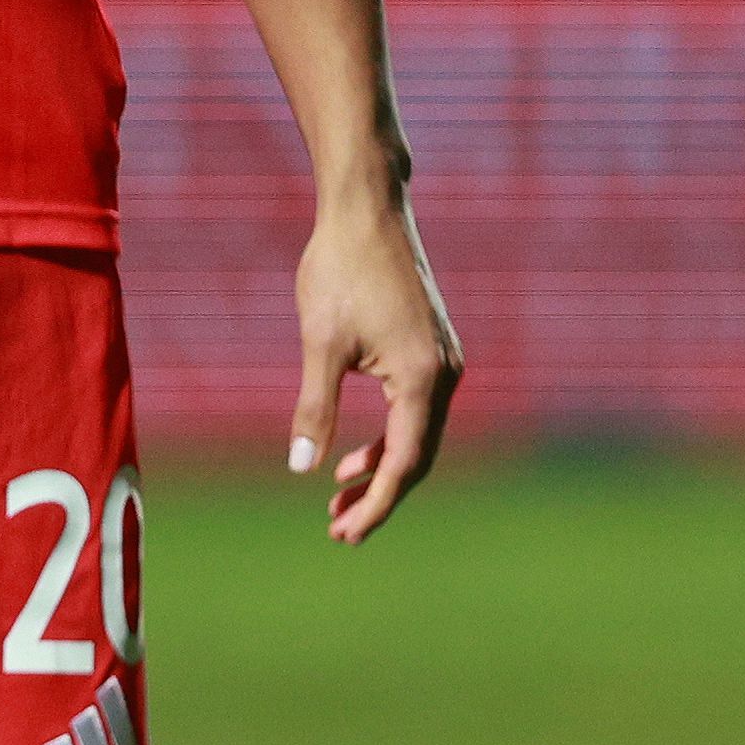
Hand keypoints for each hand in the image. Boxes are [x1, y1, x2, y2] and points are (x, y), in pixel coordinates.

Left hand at [290, 187, 459, 540]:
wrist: (366, 210)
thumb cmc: (338, 270)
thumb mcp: (319, 343)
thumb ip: (313, 409)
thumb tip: (299, 468)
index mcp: (422, 379)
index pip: (405, 462)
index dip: (376, 503)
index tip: (345, 534)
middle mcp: (445, 374)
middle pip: (416, 455)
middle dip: (377, 494)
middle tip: (337, 528)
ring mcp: (443, 359)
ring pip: (416, 433)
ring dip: (381, 467)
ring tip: (338, 496)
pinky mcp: (432, 347)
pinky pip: (415, 408)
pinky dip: (387, 435)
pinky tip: (354, 453)